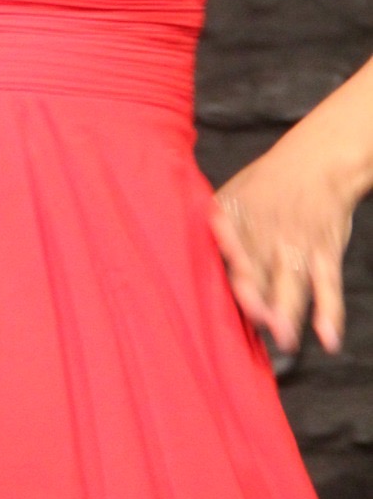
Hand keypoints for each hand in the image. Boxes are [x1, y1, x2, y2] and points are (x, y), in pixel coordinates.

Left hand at [212, 141, 355, 355]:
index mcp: (233, 215)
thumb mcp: (229, 195)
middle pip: (256, 265)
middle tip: (253, 320)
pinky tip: (328, 338)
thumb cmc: (264, 186)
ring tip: (284, 337)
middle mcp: (265, 229)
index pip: (222, 242)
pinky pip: (328, 284)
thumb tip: (167, 262)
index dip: (222, 258)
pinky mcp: (324, 251)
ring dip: (288, 308)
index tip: (211, 282)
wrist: (317, 160)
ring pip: (292, 278)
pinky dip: (330, 312)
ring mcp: (297, 242)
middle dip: (253, 292)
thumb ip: (208, 229)